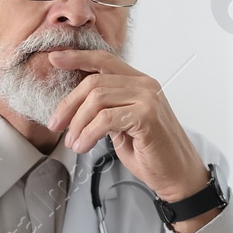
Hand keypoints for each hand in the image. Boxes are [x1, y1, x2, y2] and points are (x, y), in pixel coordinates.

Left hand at [45, 50, 217, 232]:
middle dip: (68, 104)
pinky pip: (105, 119)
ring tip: (73, 143)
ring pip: (97, 99)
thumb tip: (76, 107)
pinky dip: (88, 134)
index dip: (77, 57)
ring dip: (77, 123)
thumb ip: (106, 110)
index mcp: (140, 83)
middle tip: (55, 124)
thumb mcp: (123, 125)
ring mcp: (148, 99)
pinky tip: (84, 146)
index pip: (104, 60)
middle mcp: (145, 85)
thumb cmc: (152, 153)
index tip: (54, 59)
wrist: (178, 176)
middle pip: (94, 82)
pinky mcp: (147, 116)